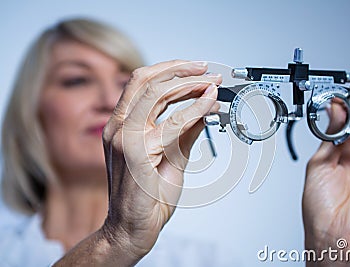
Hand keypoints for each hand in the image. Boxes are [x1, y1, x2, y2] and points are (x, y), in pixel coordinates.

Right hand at [101, 60, 221, 263]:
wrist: (133, 228)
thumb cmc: (147, 197)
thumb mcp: (171, 157)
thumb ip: (185, 133)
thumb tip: (203, 111)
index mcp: (122, 125)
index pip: (142, 83)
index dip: (171, 70)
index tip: (197, 70)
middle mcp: (118, 128)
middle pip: (146, 80)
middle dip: (182, 71)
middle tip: (208, 72)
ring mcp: (123, 139)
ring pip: (156, 94)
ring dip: (189, 85)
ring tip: (212, 85)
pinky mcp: (135, 153)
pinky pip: (170, 124)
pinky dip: (193, 110)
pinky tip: (209, 105)